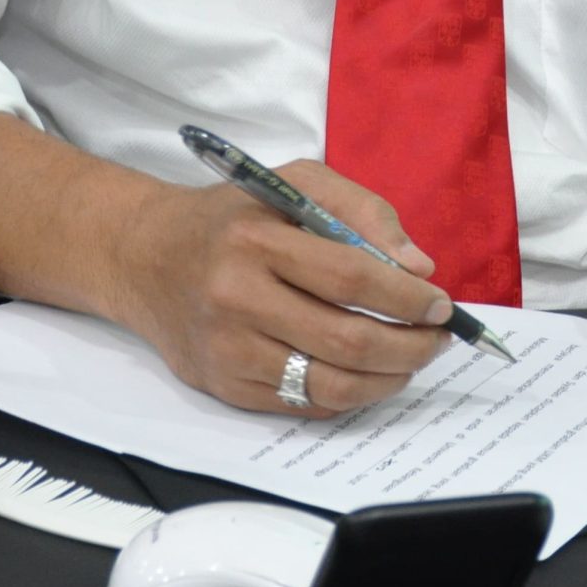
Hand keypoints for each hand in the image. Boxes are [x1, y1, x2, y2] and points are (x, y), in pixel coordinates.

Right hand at [110, 160, 453, 416]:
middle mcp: (236, 297)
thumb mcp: (294, 182)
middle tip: (438, 340)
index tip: (441, 305)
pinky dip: (349, 396)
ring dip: (387, 379)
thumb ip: (360, 211)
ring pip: (330, 384)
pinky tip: (368, 375)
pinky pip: (302, 404)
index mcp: (256, 239)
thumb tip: (418, 268)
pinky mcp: (223, 385)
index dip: (406, 298)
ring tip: (410, 361)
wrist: (145, 256)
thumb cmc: (234, 215)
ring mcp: (228, 349)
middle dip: (409, 346)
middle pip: (346, 340)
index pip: (350, 278)